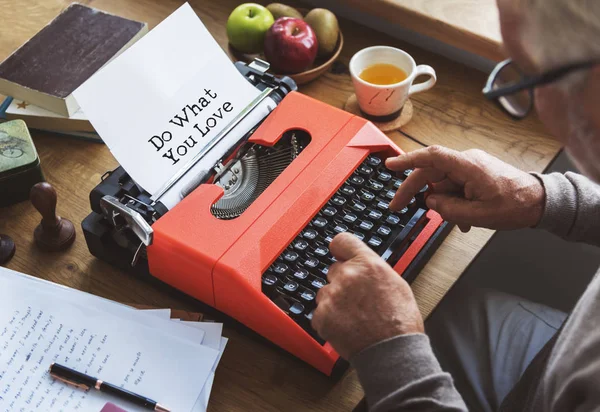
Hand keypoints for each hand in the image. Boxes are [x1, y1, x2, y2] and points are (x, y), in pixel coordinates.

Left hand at [311, 233, 422, 359]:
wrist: (391, 351)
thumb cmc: (399, 322)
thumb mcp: (395, 283)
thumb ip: (373, 268)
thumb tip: (362, 264)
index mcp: (367, 264)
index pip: (341, 241)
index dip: (340, 249)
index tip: (339, 254)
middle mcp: (347, 276)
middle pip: (334, 270)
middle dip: (342, 282)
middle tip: (357, 299)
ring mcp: (332, 296)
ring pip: (325, 292)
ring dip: (335, 301)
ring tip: (354, 316)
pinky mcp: (322, 315)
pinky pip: (320, 312)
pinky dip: (329, 320)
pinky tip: (347, 327)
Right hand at [386, 146, 544, 231]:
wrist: (540, 202)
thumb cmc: (516, 205)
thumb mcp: (479, 215)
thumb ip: (449, 209)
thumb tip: (430, 202)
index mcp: (468, 166)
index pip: (432, 157)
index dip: (408, 160)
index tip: (390, 165)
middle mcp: (467, 161)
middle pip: (430, 172)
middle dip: (413, 190)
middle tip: (397, 206)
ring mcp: (471, 167)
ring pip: (442, 183)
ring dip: (442, 202)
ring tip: (456, 221)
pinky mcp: (474, 173)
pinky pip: (453, 186)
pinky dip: (452, 201)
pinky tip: (462, 218)